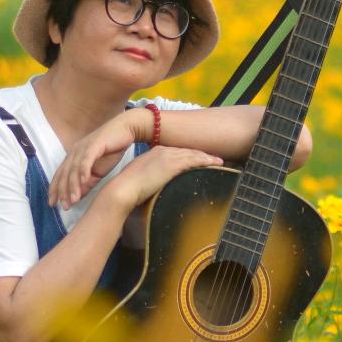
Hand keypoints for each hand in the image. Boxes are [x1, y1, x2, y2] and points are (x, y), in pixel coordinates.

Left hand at [49, 111, 142, 208]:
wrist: (126, 130)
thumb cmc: (112, 150)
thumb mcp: (98, 171)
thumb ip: (87, 183)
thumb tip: (77, 198)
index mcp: (74, 157)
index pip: (60, 175)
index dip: (55, 189)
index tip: (52, 204)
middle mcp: (75, 151)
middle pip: (64, 173)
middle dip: (62, 191)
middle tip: (63, 206)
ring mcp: (84, 147)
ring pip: (74, 168)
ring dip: (73, 185)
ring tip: (73, 199)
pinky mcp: (95, 144)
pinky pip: (87, 158)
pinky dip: (84, 169)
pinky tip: (84, 180)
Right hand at [107, 145, 223, 211]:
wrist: (122, 190)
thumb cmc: (128, 190)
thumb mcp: (141, 180)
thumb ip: (151, 180)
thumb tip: (156, 188)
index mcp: (153, 153)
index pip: (177, 152)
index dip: (189, 155)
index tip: (199, 159)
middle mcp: (162, 151)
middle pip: (187, 151)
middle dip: (201, 154)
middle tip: (214, 159)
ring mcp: (167, 156)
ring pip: (193, 154)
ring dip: (207, 157)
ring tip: (219, 161)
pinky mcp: (172, 164)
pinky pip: (194, 159)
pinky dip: (206, 160)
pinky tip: (216, 163)